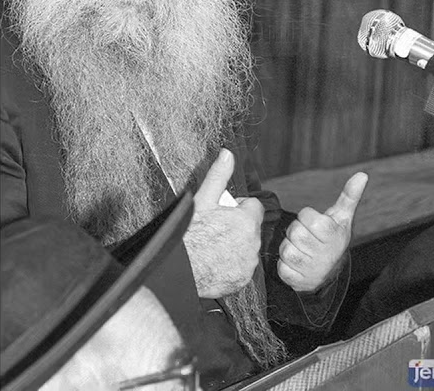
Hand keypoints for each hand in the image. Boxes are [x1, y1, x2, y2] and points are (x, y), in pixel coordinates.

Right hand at [183, 149, 264, 298]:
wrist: (180, 268)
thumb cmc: (189, 234)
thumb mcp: (202, 199)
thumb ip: (219, 175)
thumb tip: (227, 154)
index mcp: (246, 221)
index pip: (254, 207)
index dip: (239, 208)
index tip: (224, 213)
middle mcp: (252, 242)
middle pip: (251, 228)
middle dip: (238, 227)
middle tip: (216, 229)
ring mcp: (248, 263)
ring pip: (247, 248)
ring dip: (237, 246)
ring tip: (214, 247)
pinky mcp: (242, 279)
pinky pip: (242, 268)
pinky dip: (233, 265)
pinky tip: (216, 262)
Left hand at [277, 172, 367, 292]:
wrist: (330, 272)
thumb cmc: (333, 238)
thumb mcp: (342, 217)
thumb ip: (350, 195)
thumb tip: (362, 174)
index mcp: (331, 232)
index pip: (305, 215)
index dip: (307, 218)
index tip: (316, 226)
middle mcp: (322, 252)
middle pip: (294, 231)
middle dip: (296, 232)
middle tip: (307, 238)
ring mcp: (311, 268)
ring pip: (285, 249)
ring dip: (289, 248)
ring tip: (302, 251)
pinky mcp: (298, 281)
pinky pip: (282, 268)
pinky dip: (285, 265)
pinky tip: (297, 265)